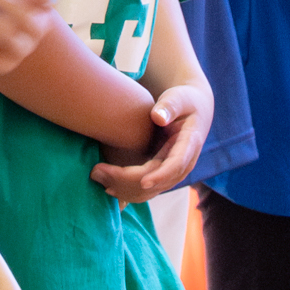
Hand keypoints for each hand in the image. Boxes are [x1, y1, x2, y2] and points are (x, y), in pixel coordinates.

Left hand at [90, 84, 209, 203]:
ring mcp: (172, 172)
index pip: (176, 166)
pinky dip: (127, 190)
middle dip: (127, 181)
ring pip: (150, 191)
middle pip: (157, 182)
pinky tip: (107, 185)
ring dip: (124, 189)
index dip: (160, 176)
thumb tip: (158, 117)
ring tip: (97, 177)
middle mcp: (183, 164)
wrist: (192, 110)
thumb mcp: (179, 98)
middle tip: (97, 172)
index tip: (143, 182)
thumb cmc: (184, 100)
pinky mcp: (162, 173)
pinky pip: (146, 189)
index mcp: (189, 145)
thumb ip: (170, 106)